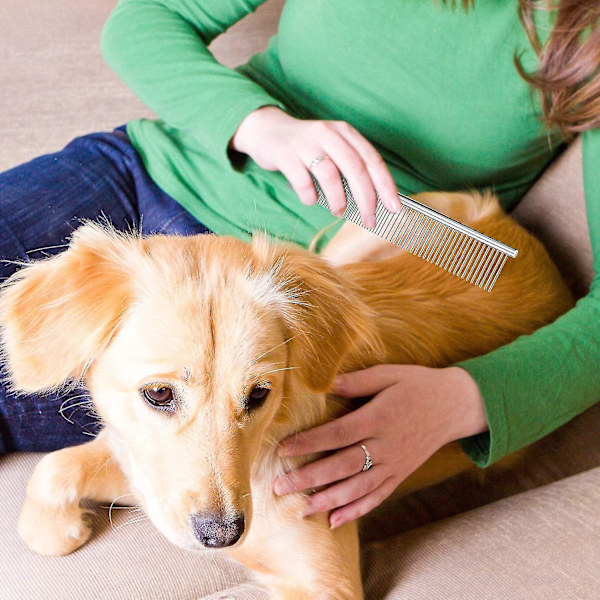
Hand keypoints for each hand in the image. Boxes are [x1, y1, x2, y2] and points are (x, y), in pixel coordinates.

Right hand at [228, 105, 400, 227]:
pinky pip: (303, 181)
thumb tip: (374, 202)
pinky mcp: (286, 154)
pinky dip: (310, 197)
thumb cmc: (307, 148)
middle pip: (356, 168)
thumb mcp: (333, 149)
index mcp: (345, 133)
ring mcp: (306, 143)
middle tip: (369, 219)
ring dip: (338, 200)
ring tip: (338, 211)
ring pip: (330, 175)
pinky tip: (311, 199)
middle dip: (366, 198)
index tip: (394, 208)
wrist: (267, 131)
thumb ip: (351, 168)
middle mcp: (328, 134)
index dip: (386, 186)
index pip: (372, 160)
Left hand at [273, 364, 486, 528]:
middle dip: (309, 478)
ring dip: (328, 500)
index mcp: (379, 418)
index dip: (309, 442)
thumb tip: (325, 383)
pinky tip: (335, 521)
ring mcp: (394, 464)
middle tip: (280, 487)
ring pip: (357, 488)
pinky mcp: (401, 474)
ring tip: (301, 508)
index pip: (338, 434)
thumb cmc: (418, 384)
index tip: (283, 450)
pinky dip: (356, 510)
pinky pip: (377, 496)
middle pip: (342, 466)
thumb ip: (357, 381)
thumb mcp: (389, 374)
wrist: (455, 404)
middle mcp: (386, 446)